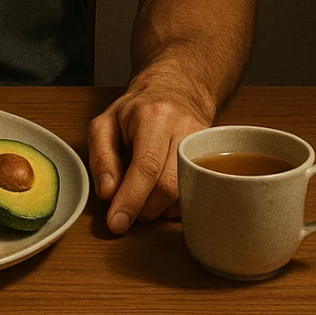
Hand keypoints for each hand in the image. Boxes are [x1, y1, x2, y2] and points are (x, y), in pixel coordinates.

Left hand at [88, 82, 209, 233]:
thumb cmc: (138, 110)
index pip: (146, 167)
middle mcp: (184, 129)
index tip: (117, 223)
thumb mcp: (106, 123)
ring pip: (185, 194)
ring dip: (159, 209)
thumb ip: (101, 157)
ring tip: (142, 196)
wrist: (178, 91)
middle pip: (168, 186)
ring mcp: (203, 145)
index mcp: (154, 117)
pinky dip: (175, 204)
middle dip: (144, 209)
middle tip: (127, 210)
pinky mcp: (213, 159)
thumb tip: (108, 193)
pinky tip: (160, 193)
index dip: (132, 199)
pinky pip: (196, 194)